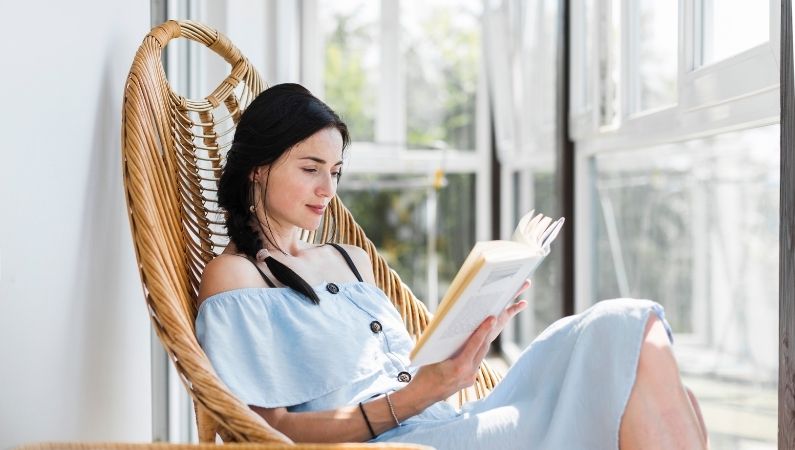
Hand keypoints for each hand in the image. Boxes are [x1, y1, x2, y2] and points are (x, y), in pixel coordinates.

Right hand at [410, 279, 530, 401]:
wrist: (422, 396)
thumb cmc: (424, 374)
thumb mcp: (433, 356)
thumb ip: (446, 344)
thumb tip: (454, 327)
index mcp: (459, 367)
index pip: (475, 344)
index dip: (484, 329)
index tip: (491, 318)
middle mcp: (469, 373)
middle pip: (482, 349)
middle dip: (487, 333)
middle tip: (492, 318)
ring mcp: (470, 378)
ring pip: (480, 356)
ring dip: (483, 342)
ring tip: (486, 327)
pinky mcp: (470, 381)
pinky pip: (476, 362)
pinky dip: (476, 352)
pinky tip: (476, 343)